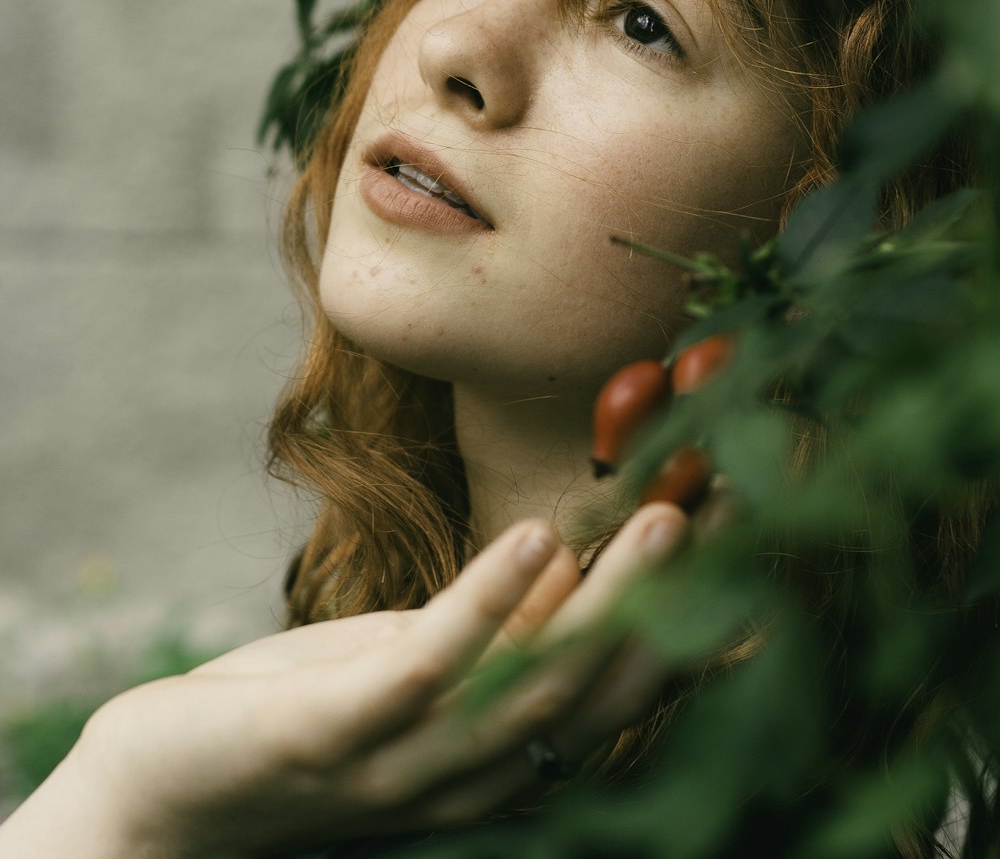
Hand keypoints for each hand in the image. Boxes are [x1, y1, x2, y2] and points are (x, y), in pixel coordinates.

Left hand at [0, 505, 688, 858]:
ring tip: (662, 518)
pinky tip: (532, 538)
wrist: (157, 804)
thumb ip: (488, 635)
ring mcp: (403, 765)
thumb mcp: (406, 672)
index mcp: (493, 763)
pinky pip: (427, 670)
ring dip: (606, 599)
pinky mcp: (332, 734)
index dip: (689, 643)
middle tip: (728, 520)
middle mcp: (469, 780)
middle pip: (595, 696)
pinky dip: (489, 604)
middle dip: (669, 611)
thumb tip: (571, 561)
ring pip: (533, 685)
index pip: (611, 706)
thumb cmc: (293, 724)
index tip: (754, 572)